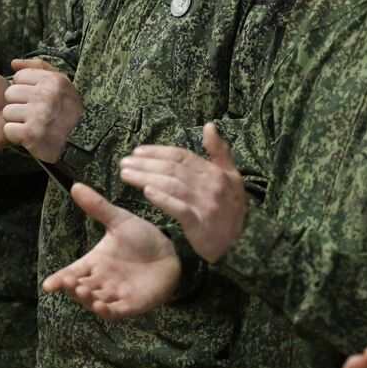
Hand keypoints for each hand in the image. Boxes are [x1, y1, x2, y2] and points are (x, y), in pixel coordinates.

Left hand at [2, 58, 81, 163]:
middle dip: (18, 104)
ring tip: (31, 124)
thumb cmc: (67, 110)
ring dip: (16, 120)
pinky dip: (16, 135)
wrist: (80, 142)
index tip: (36, 98)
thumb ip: (38, 67)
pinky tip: (29, 135)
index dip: (25, 88)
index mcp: (54, 81)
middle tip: (33, 113)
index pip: (19, 76)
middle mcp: (46, 95)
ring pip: (7, 112)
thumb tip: (14, 63)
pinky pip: (8, 129)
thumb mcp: (61, 84)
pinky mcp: (31, 134)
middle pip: (10, 93)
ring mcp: (39, 115)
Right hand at [42, 183, 181, 319]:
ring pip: (94, 301)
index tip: (48, 285)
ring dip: (87, 299)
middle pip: (79, 289)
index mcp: (94, 262)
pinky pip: (114, 311)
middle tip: (70, 282)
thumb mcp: (119, 220)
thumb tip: (76, 185)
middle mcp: (101, 280)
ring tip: (84, 291)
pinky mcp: (131, 304)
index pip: (71, 273)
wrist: (170, 252)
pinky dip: (106, 310)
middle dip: (73, 288)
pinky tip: (100, 304)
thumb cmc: (142, 237)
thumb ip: (98, 207)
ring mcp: (115, 294)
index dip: (59, 280)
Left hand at [118, 122, 246, 261]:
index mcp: (215, 172)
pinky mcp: (200, 224)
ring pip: (172, 186)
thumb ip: (220, 151)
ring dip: (146, 178)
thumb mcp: (232, 176)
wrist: (242, 242)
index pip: (182, 156)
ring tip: (126, 175)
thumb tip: (210, 125)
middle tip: (124, 162)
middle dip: (146, 164)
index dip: (158, 151)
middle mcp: (211, 185)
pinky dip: (163, 199)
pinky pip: (179, 209)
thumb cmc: (233, 208)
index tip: (137, 151)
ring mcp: (205, 204)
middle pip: (173, 169)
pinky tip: (147, 192)